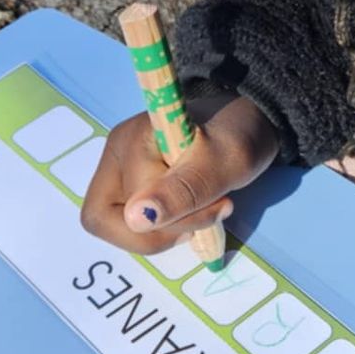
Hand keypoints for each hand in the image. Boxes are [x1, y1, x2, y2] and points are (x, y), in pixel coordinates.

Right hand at [81, 92, 280, 252]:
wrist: (250, 120)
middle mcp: (116, 153)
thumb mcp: (225, 163)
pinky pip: (133, 220)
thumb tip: (137, 219)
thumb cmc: (240, 135)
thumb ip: (183, 190)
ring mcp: (120, 167)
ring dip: (164, 231)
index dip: (164, 223)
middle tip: (201, 220)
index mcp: (132, 141)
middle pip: (104, 218)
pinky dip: (164, 226)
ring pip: (118, 224)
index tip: (215, 207)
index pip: (123, 207)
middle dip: (157, 232)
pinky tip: (193, 210)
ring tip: (203, 211)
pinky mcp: (131, 180)